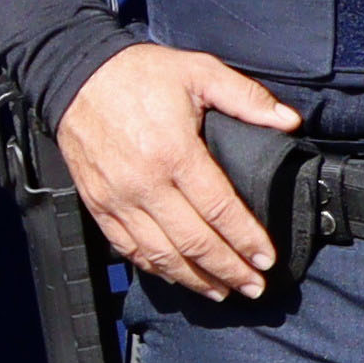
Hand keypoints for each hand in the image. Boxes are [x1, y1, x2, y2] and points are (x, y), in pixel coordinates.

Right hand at [58, 41, 307, 298]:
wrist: (74, 74)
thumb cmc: (137, 73)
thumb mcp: (199, 71)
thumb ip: (246, 98)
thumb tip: (289, 121)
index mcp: (175, 153)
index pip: (219, 210)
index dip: (246, 240)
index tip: (266, 259)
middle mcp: (145, 184)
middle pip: (193, 242)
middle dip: (228, 269)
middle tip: (253, 287)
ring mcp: (118, 199)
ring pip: (160, 254)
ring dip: (194, 278)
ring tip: (221, 291)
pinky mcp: (98, 204)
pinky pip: (128, 248)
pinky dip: (155, 268)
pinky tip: (176, 275)